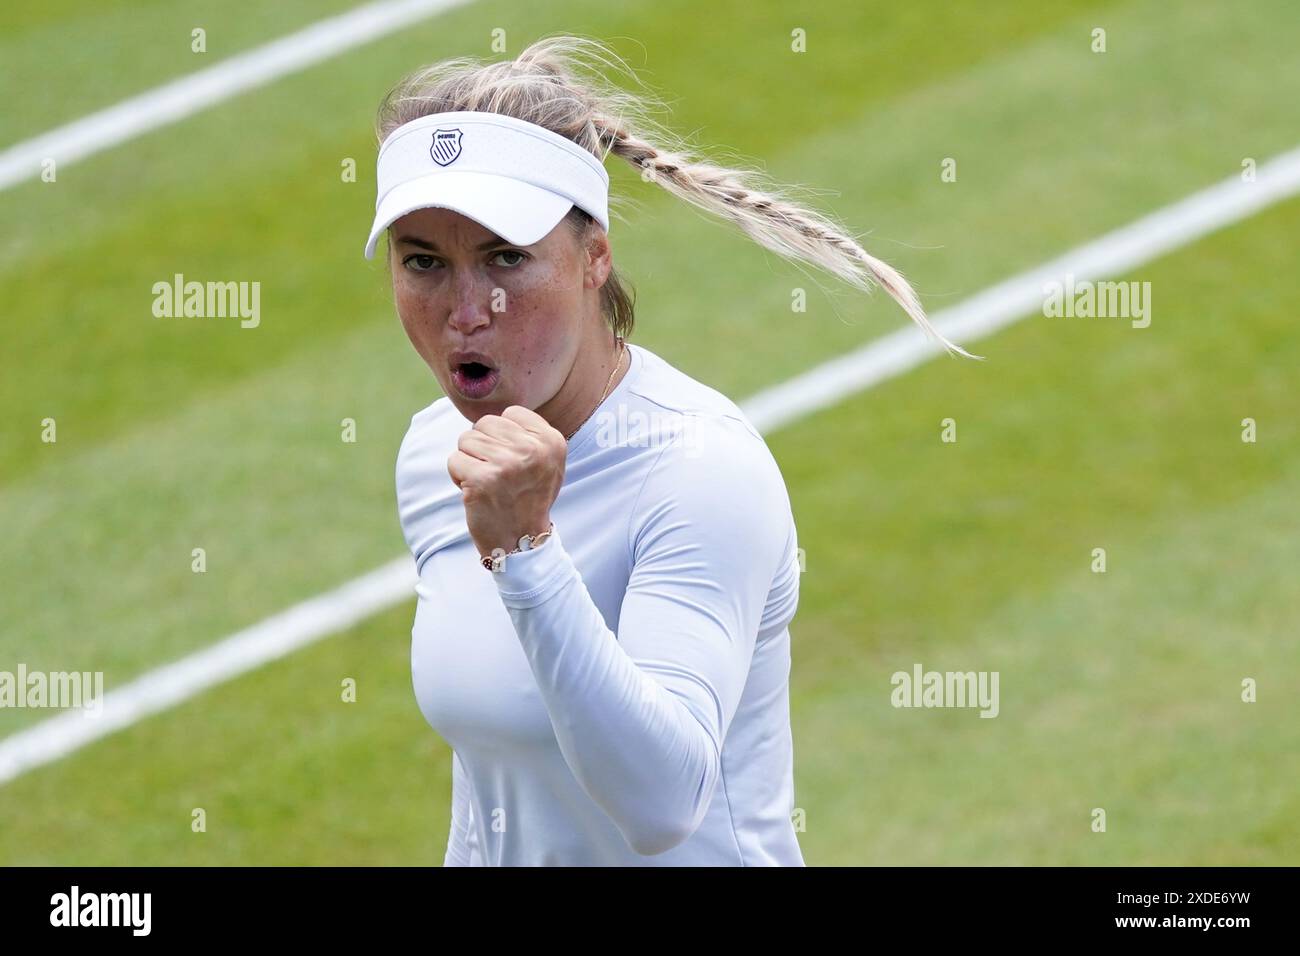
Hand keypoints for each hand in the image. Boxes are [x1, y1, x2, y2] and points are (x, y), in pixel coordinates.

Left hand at [447, 405, 565, 558]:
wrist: (521, 541)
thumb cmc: (528, 497)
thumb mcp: (546, 461)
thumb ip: (530, 433)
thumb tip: (499, 413)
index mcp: (552, 441)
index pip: (510, 413)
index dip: (503, 437)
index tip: (514, 462)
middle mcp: (533, 450)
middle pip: (485, 424)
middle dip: (483, 447)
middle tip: (498, 475)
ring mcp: (507, 464)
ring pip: (466, 440)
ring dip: (470, 461)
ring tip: (488, 482)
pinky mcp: (483, 480)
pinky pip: (454, 460)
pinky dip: (458, 476)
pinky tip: (477, 492)